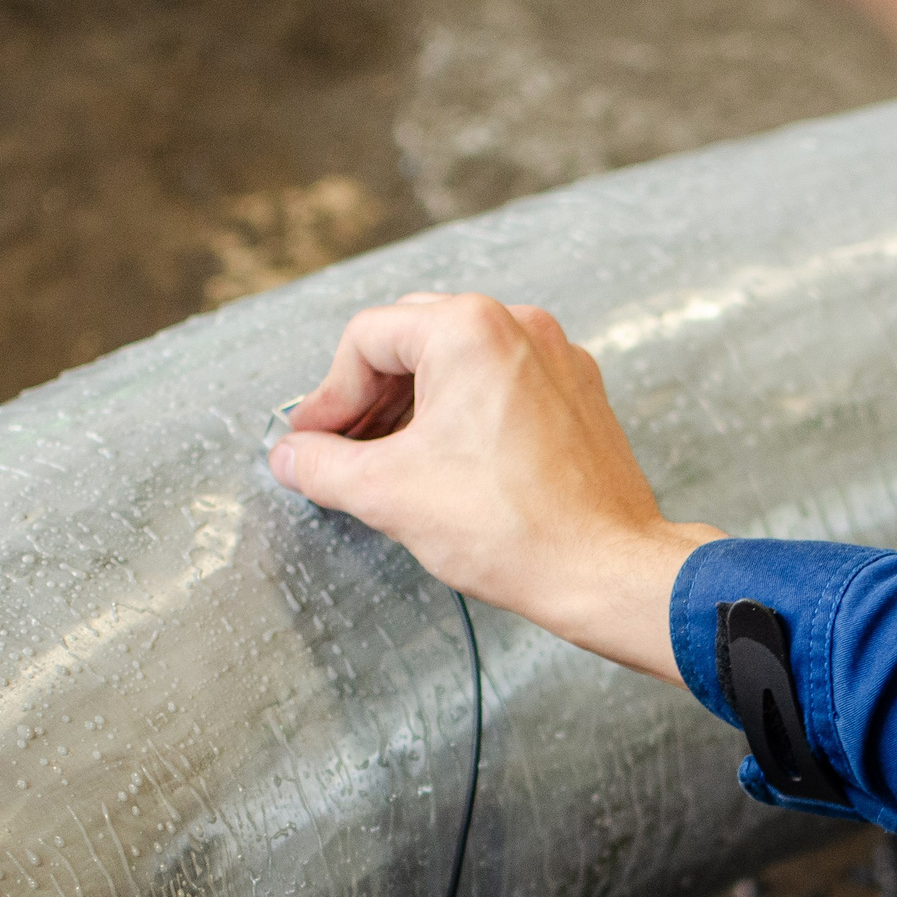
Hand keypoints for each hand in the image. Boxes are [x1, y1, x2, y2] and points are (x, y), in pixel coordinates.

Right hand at [269, 292, 724, 681]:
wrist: (604, 569)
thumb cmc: (513, 528)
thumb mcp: (388, 493)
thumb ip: (323, 465)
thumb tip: (292, 456)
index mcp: (469, 329)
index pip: (366, 339)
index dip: (328, 395)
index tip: (313, 441)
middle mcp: (519, 327)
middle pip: (413, 340)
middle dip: (369, 397)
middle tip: (343, 449)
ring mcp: (557, 359)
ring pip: (460, 364)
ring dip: (415, 408)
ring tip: (391, 464)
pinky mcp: (579, 397)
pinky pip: (503, 388)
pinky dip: (465, 418)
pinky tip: (449, 468)